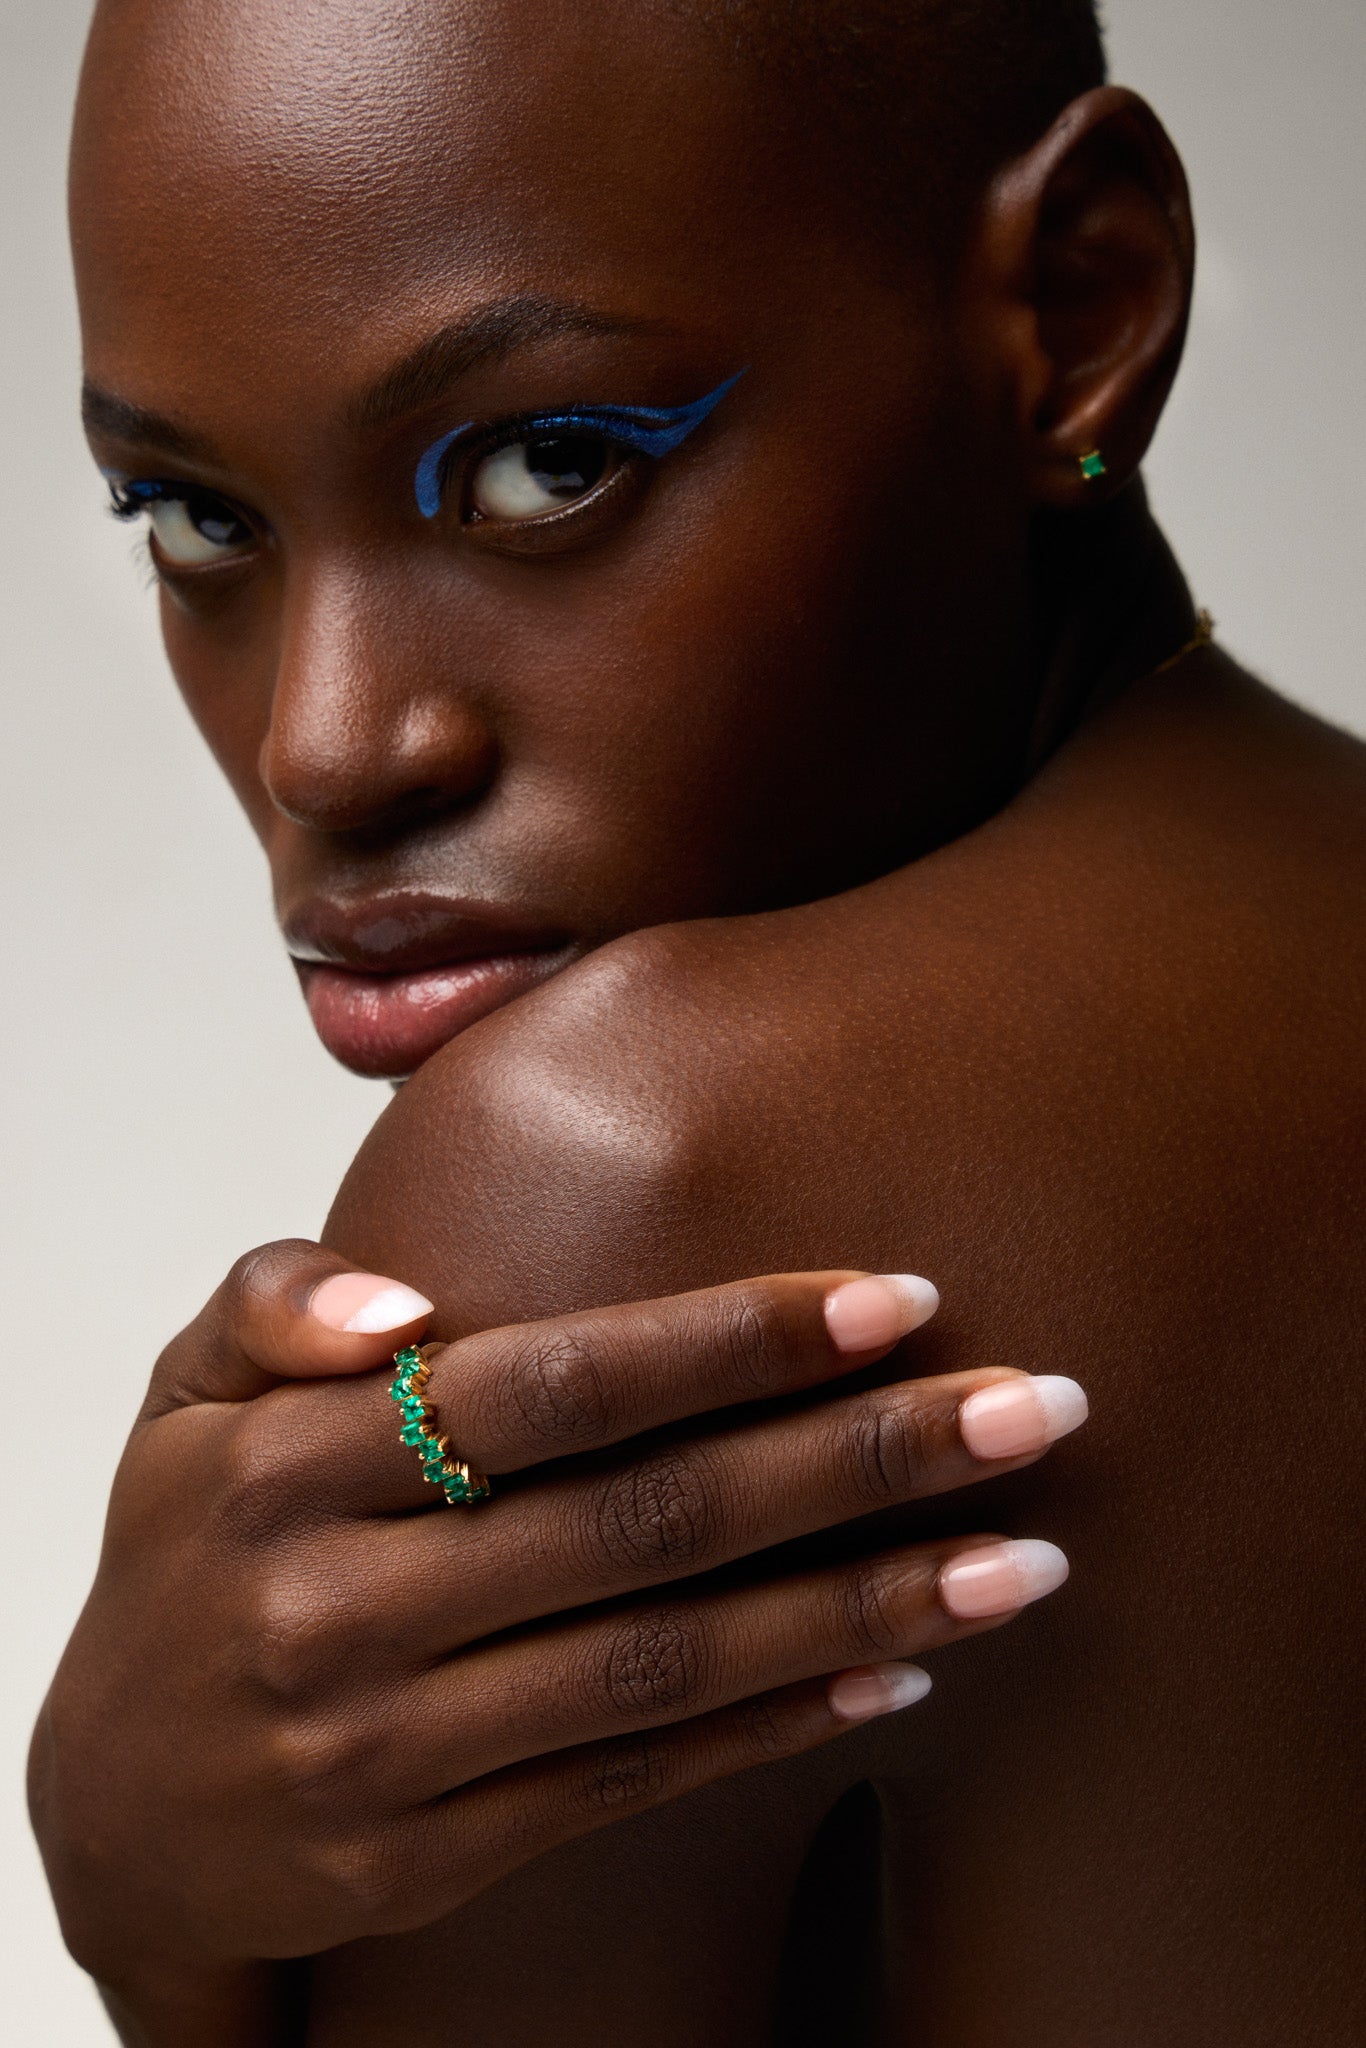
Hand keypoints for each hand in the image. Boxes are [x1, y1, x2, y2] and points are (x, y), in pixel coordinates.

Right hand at [30, 1244, 1083, 2037]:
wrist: (115, 1809)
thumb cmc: (192, 1553)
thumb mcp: (182, 1401)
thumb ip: (274, 1303)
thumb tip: (407, 1300)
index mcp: (292, 1463)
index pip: (551, 1384)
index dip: (732, 1340)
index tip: (898, 1299)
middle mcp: (344, 1605)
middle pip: (648, 1519)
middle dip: (860, 1457)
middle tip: (1036, 1407)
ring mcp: (391, 1748)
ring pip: (669, 1664)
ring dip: (866, 1603)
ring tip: (1028, 1558)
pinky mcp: (433, 1856)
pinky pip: (634, 1780)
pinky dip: (777, 1723)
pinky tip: (906, 1675)